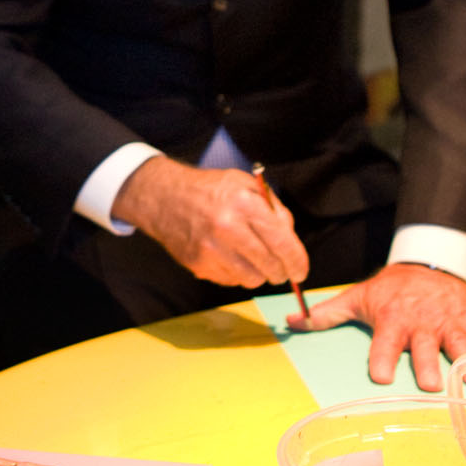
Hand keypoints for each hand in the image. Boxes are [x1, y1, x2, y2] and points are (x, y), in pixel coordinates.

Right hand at [111, 156, 306, 288]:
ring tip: (253, 260)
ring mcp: (211, 248)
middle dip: (282, 273)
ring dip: (259, 274)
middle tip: (282, 272)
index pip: (282, 242)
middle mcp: (227, 226)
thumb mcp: (245, 185)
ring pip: (252, 279)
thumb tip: (291, 239)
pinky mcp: (199, 264)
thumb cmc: (210, 190)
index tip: (301, 271)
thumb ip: (273, 209)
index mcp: (244, 203)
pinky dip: (236, 274)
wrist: (164, 198)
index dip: (297, 261)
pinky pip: (231, 281)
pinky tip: (229, 257)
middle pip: (270, 266)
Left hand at [288, 263, 465, 390]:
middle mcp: (420, 324)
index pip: (384, 343)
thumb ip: (325, 314)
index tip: (381, 376)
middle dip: (427, 366)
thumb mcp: (357, 297)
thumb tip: (291, 321)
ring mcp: (447, 323)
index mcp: (392, 320)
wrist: (427, 264)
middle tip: (429, 384)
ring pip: (458, 344)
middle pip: (423, 349)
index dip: (382, 359)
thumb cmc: (389, 289)